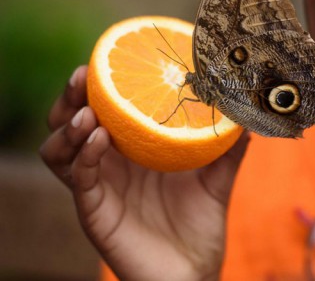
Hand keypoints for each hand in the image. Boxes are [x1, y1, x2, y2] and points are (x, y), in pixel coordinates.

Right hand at [40, 66, 248, 280]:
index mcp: (132, 152)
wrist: (195, 272)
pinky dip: (82, 156)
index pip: (103, 112)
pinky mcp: (95, 212)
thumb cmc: (200, 226)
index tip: (106, 62)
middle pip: (71, 123)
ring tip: (88, 112)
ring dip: (69, 125)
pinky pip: (78, 179)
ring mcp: (99, 188)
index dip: (99, 88)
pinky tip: (97, 139)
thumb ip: (229, 148)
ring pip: (59, 150)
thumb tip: (249, 115)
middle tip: (85, 76)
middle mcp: (109, 166)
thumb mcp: (217, 179)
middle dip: (73, 98)